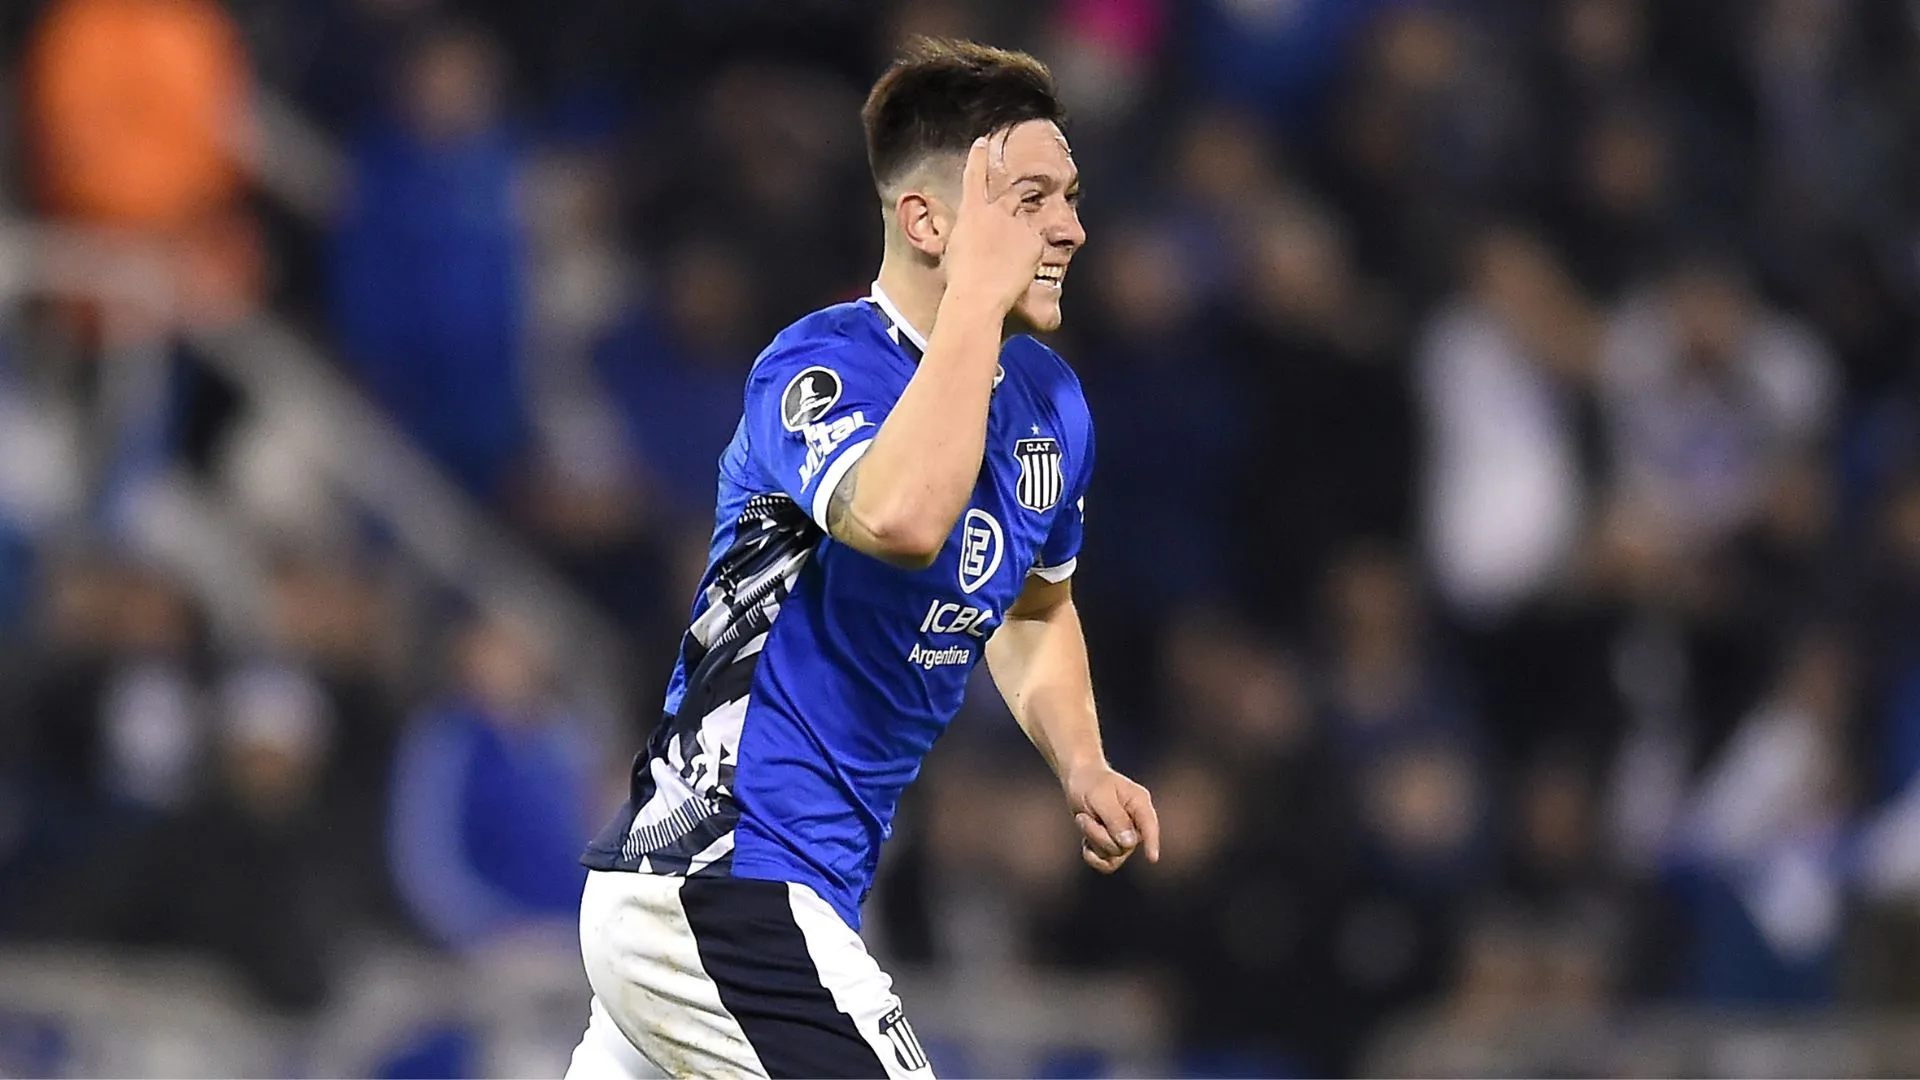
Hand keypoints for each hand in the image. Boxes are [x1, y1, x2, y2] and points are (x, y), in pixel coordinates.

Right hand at [941, 131, 1046, 316]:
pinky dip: (1031, 251)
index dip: (978, 156)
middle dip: (1016, 199)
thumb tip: (959, 232)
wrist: (979, 295)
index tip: (983, 141)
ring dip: (1023, 232)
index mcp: (971, 212)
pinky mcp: (1034, 240)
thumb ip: (962, 233)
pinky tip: (1021, 267)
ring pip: (1027, 220)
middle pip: (1012, 196)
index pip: (974, 175)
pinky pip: (1037, 240)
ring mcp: (1017, 224)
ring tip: (1012, 256)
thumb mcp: (953, 248)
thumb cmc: (960, 277)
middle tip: (1016, 212)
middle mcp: (996, 211)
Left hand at [1065, 763, 1159, 873]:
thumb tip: (1129, 844)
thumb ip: (1115, 819)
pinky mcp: (1114, 845)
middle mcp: (1136, 822)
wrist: (1079, 781)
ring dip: (1093, 840)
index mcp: (1140, 803)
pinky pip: (1106, 863)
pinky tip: (1085, 841)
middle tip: (1083, 816)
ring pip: (1113, 855)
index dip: (1152, 842)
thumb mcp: (1100, 796)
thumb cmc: (1091, 783)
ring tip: (1083, 819)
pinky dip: (1092, 855)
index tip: (1152, 858)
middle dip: (1098, 835)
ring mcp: (1126, 836)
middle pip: (1124, 846)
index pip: (1149, 826)